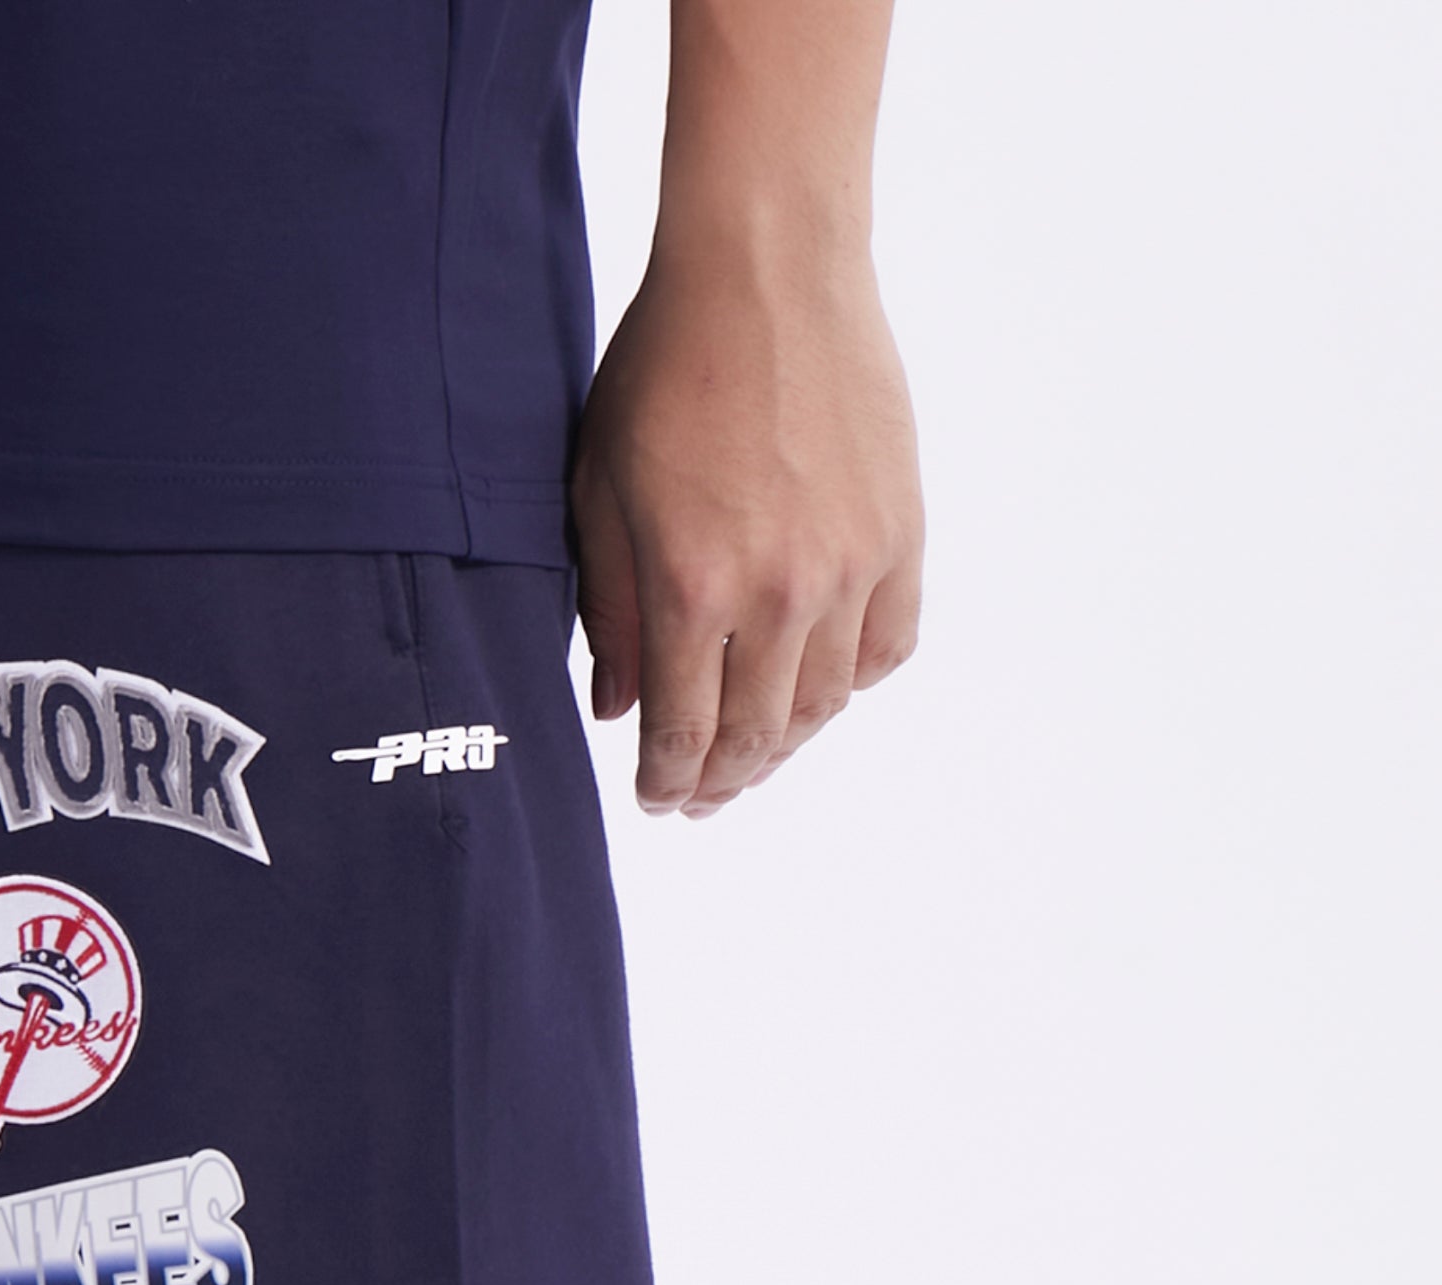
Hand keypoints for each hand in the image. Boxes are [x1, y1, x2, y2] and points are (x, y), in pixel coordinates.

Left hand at [571, 242, 921, 820]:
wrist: (768, 267)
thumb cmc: (665, 369)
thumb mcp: (600, 492)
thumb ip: (610, 612)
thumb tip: (618, 710)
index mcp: (693, 589)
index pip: (682, 734)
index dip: (666, 783)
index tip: (656, 800)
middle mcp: (780, 592)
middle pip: (758, 737)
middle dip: (722, 782)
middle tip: (701, 797)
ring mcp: (851, 564)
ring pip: (825, 705)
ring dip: (787, 744)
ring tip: (756, 751)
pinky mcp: (901, 529)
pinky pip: (887, 645)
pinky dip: (853, 682)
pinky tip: (820, 684)